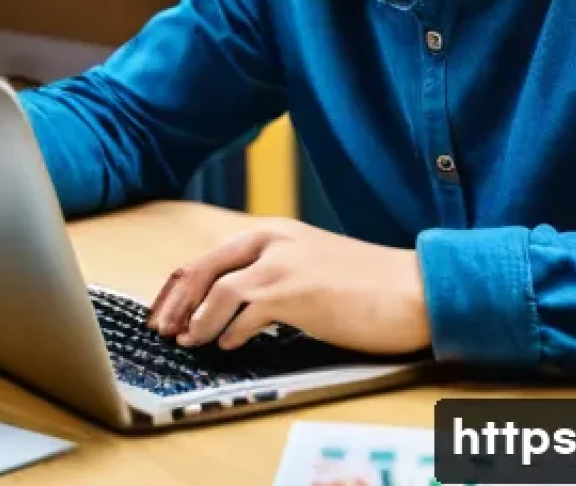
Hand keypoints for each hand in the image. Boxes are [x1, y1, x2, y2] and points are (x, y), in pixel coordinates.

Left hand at [145, 217, 430, 353]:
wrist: (413, 286)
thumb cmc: (367, 284)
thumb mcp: (311, 265)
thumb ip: (273, 273)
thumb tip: (231, 307)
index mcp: (275, 231)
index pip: (211, 255)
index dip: (181, 286)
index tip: (165, 310)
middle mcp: (274, 239)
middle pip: (204, 267)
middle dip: (176, 301)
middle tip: (162, 329)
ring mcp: (284, 263)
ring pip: (219, 289)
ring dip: (197, 320)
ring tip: (188, 341)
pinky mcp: (297, 291)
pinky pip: (245, 311)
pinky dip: (228, 330)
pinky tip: (226, 344)